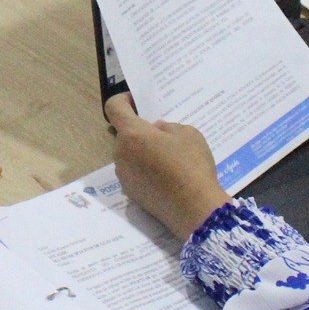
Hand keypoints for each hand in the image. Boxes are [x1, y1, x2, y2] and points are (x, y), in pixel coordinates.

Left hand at [105, 94, 230, 237]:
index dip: (123, 100)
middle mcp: (121, 154)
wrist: (194, 209)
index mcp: (132, 134)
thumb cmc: (191, 165)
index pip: (114, 108)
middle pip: (124, 135)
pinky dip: (145, 170)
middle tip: (162, 134)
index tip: (136, 101)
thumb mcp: (188, 134)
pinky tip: (166, 177)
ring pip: (129, 155)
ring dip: (142, 152)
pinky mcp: (131, 194)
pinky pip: (134, 173)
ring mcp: (124, 176)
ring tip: (168, 157)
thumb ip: (168, 127)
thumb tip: (157, 130)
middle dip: (139, 131)